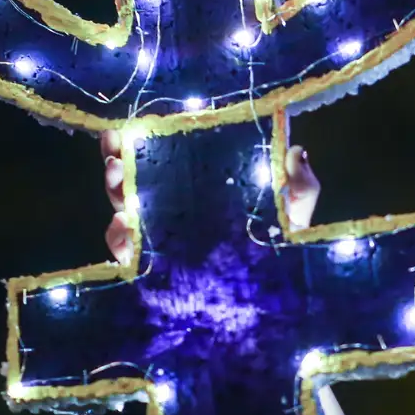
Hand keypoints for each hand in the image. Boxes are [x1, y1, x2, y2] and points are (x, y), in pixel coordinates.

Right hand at [98, 132, 319, 261]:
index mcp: (203, 184)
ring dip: (114, 190)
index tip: (132, 121)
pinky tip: (123, 228)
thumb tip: (298, 151)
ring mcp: (162, 237)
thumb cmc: (283, 245)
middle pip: (137, 177)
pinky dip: (119, 239)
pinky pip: (129, 252)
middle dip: (118, 158)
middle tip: (114, 147)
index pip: (168, 153)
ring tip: (115, 175)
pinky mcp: (155, 268)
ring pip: (125, 208)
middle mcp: (176, 207)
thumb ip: (299, 185)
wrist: (276, 293)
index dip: (146, 135)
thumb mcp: (294, 211)